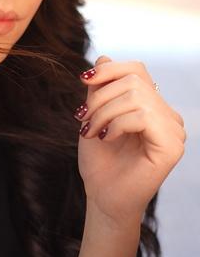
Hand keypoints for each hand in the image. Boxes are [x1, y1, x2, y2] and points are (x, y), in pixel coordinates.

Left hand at [75, 55, 185, 228]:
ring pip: (136, 97)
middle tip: (83, 119)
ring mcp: (175, 131)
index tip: (84, 81)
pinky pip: (143, 116)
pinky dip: (116, 124)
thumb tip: (103, 57)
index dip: (109, 70)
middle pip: (134, 81)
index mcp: (153, 107)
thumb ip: (101, 90)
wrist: (102, 198)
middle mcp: (168, 116)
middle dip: (100, 97)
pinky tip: (107, 138)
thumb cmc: (99, 163)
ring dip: (104, 112)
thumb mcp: (94, 117)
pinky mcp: (172, 146)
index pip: (137, 71)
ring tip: (91, 132)